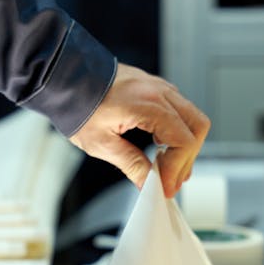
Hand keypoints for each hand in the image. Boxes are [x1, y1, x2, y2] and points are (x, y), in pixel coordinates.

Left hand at [69, 63, 210, 197]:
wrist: (65, 77)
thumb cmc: (78, 104)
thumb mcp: (101, 143)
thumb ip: (131, 165)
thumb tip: (149, 185)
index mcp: (150, 105)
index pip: (184, 142)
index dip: (177, 169)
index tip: (165, 186)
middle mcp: (161, 92)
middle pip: (198, 128)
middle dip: (187, 158)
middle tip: (170, 180)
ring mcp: (160, 87)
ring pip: (192, 119)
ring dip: (184, 145)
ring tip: (165, 167)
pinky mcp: (155, 88)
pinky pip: (180, 111)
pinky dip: (177, 132)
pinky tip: (160, 147)